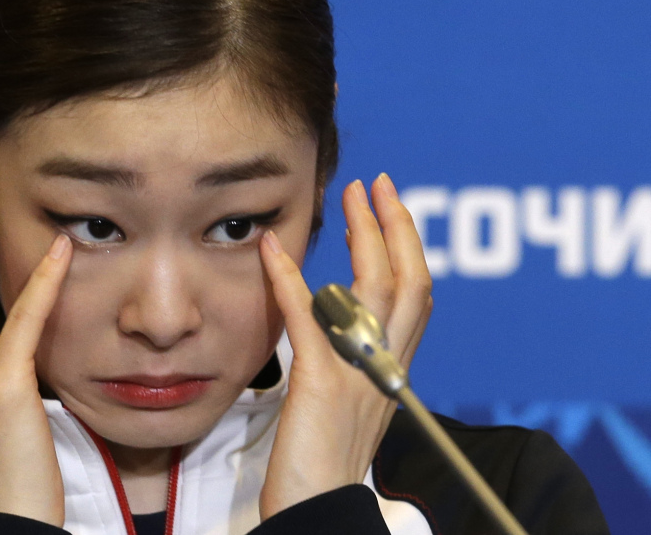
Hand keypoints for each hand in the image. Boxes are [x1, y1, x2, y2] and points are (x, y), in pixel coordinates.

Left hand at [258, 173, 431, 518]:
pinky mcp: (321, 383)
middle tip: (376, 184)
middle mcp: (386, 366)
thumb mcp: (347, 406)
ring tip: (349, 196)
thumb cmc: (322, 466)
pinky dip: (289, 278)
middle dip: (396, 226)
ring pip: (377, 290)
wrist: (318, 513)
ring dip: (363, 236)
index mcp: (392, 371)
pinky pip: (307, 319)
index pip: (415, 298)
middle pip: (409, 282)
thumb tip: (334, 323)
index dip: (407, 248)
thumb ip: (350, 362)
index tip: (389, 209)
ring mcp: (358, 372)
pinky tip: (271, 248)